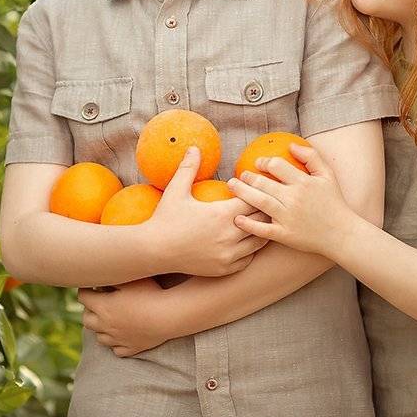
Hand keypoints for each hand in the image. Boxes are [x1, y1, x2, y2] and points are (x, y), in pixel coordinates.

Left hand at [79, 279, 173, 356]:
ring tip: (108, 320)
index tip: (91, 286)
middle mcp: (106, 325)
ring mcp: (117, 339)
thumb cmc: (150, 293)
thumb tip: (101, 274)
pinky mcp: (130, 348)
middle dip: (89, 310)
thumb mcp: (129, 279)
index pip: (83, 297)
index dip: (85, 290)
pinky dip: (115, 343)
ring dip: (100, 328)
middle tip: (98, 302)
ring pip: (99, 337)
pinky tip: (121, 336)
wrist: (169, 316)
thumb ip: (112, 277)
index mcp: (103, 306)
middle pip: (86, 319)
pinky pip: (116, 350)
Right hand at [148, 146, 267, 276]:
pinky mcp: (225, 269)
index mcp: (222, 214)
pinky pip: (248, 259)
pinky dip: (250, 250)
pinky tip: (245, 241)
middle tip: (261, 203)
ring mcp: (229, 255)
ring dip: (260, 230)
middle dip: (263, 210)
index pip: (254, 200)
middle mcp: (229, 235)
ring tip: (259, 221)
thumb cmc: (165, 218)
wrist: (154, 250)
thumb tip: (195, 147)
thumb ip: (188, 168)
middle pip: (262, 220)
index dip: (255, 193)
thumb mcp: (176, 190)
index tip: (251, 189)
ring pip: (259, 241)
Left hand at [227, 143, 362, 260]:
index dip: (263, 162)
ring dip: (242, 193)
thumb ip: (311, 157)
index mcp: (303, 183)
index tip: (257, 163)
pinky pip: (263, 230)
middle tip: (238, 175)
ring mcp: (288, 218)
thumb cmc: (334, 202)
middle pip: (263, 183)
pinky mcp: (285, 235)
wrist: (341, 234)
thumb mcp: (328, 175)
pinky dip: (249, 225)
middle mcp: (294, 199)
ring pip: (259, 202)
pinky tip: (237, 219)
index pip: (276, 166)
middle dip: (247, 177)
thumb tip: (291, 145)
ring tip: (232, 186)